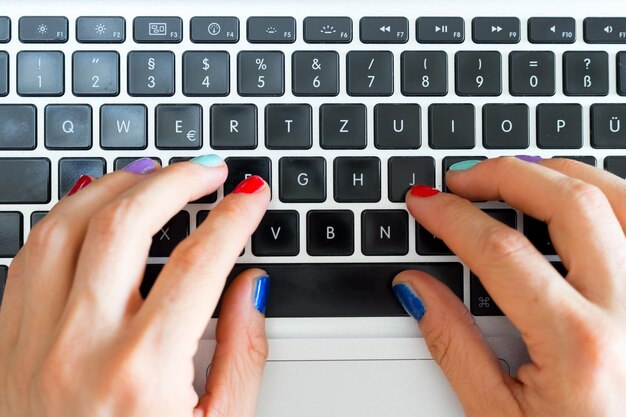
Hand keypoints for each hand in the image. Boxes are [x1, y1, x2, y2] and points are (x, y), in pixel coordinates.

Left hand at [0, 156, 270, 416]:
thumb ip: (242, 353)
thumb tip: (249, 286)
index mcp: (142, 375)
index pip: (201, 263)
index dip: (235, 217)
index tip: (251, 196)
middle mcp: (80, 351)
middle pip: (127, 224)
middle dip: (177, 181)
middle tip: (208, 171)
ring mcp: (32, 346)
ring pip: (65, 227)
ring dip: (114, 186)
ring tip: (150, 173)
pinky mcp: (6, 348)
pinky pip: (27, 259)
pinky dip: (62, 218)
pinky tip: (89, 205)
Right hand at [393, 157, 625, 416]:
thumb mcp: (500, 416)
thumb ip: (454, 347)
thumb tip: (416, 291)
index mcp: (578, 343)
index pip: (500, 251)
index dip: (452, 218)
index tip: (427, 205)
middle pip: (568, 204)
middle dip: (505, 175)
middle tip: (463, 178)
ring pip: (619, 197)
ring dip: (562, 172)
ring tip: (517, 173)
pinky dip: (607, 195)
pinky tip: (575, 198)